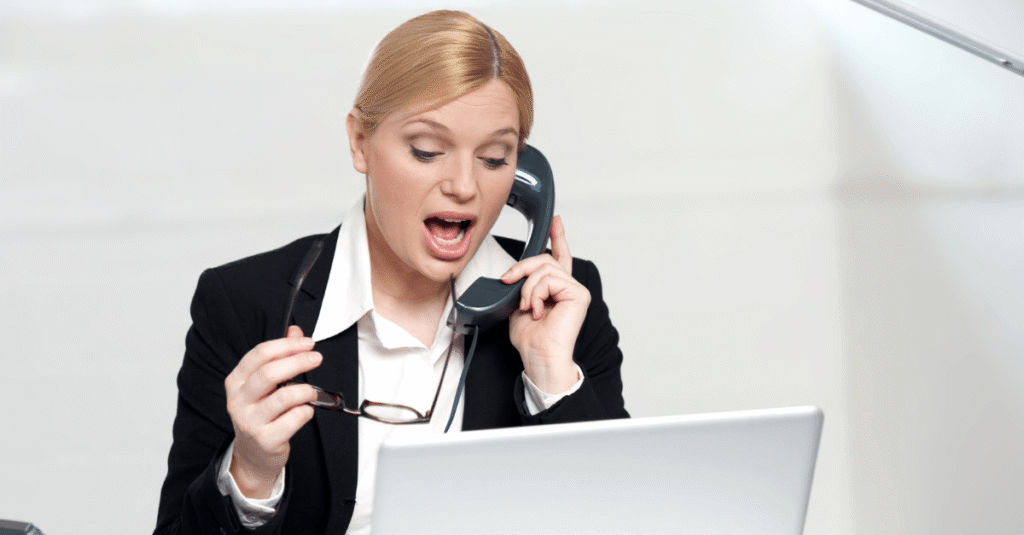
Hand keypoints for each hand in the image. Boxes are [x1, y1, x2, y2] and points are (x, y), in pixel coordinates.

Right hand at [224, 325, 320, 497]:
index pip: (259, 354)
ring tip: (312, 391)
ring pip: (284, 397)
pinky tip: (305, 411)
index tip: (307, 343)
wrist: (253, 455)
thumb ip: (279, 356)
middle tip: (316, 358)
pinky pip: (295, 418)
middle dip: (299, 361)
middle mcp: (239, 401)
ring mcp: (250, 422)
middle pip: (270, 373)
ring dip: (306, 390)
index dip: (286, 345)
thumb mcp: (263, 385)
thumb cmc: (261, 414)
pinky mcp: (266, 439)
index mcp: (235, 382)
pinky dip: (306, 411)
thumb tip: (295, 331)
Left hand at [501, 215, 589, 393]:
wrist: (539, 358)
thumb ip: (520, 287)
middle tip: (508, 282)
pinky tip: (537, 310)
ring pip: (544, 268)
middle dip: (521, 269)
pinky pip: (550, 279)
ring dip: (527, 287)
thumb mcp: (519, 305)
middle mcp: (569, 286)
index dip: (558, 237)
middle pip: (544, 259)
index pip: (560, 257)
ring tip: (528, 307)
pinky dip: (536, 294)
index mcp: (556, 289)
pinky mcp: (579, 294)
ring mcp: (576, 290)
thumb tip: (511, 275)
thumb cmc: (531, 340)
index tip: (556, 221)